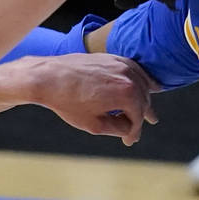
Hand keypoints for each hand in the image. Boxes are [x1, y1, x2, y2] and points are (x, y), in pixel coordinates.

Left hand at [28, 54, 159, 146]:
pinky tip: (148, 85)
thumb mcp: (94, 124)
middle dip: (140, 117)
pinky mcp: (114, 57)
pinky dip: (142, 79)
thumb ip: (117, 128)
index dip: (133, 132)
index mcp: (126, 94)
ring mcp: (121, 64)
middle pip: (142, 101)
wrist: (48, 77)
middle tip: (140, 128)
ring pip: (141, 84)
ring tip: (150, 113)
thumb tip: (129, 129)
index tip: (128, 142)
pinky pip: (135, 70)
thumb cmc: (68, 102)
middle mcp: (128, 76)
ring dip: (144, 99)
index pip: (137, 118)